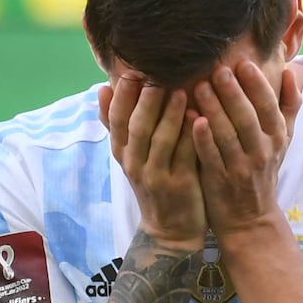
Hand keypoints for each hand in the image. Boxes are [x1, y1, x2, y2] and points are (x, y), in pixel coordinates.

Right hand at [99, 75, 206, 246]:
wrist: (171, 231)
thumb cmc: (154, 183)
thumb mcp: (131, 156)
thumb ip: (118, 124)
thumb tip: (102, 88)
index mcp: (124, 153)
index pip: (117, 120)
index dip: (122, 96)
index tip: (130, 71)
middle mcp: (136, 165)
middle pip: (137, 128)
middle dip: (144, 101)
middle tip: (154, 76)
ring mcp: (157, 177)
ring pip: (161, 142)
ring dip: (170, 115)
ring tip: (180, 91)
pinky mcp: (181, 186)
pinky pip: (186, 157)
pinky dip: (191, 137)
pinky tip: (200, 118)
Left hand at [192, 61, 302, 235]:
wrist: (250, 218)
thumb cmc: (263, 170)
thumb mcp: (283, 139)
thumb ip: (289, 105)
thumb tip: (293, 70)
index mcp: (276, 137)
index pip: (269, 107)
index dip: (257, 85)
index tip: (244, 63)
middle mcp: (261, 151)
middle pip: (248, 118)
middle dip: (234, 93)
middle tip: (218, 69)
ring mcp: (240, 167)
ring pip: (228, 135)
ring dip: (214, 110)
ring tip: (200, 87)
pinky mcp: (219, 180)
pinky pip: (211, 156)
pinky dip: (202, 139)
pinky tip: (192, 119)